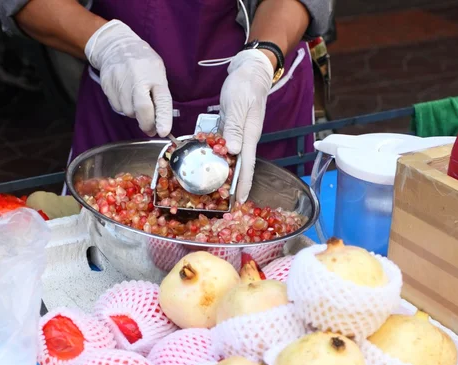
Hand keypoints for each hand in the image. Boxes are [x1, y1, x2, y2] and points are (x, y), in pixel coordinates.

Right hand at [85, 20, 171, 136]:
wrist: (116, 46)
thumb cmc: (143, 62)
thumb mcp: (158, 73)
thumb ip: (160, 95)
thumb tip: (161, 121)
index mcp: (155, 77)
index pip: (162, 101)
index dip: (163, 118)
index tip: (164, 132)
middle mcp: (137, 80)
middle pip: (142, 111)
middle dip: (147, 124)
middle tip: (151, 129)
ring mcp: (121, 84)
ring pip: (129, 113)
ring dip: (135, 114)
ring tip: (136, 100)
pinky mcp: (108, 87)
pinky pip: (118, 107)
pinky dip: (124, 107)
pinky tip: (126, 96)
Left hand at [219, 49, 273, 203]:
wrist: (249, 70)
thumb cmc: (245, 85)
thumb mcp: (239, 105)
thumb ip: (235, 128)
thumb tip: (234, 151)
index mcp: (249, 135)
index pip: (247, 165)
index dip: (243, 184)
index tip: (240, 200)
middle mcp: (245, 138)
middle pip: (240, 166)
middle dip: (234, 184)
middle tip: (225, 202)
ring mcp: (239, 134)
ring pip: (231, 158)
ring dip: (225, 172)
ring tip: (216, 189)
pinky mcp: (232, 128)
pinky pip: (224, 146)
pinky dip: (217, 156)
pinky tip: (208, 162)